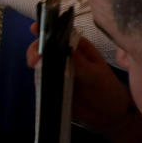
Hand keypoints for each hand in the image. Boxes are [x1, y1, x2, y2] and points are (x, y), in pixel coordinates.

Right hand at [26, 30, 141, 142]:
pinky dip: (36, 78)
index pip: (60, 33)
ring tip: (33, 65)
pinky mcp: (52, 85)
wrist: (108, 115)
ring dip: (33, 61)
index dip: (47, 28)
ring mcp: (57, 71)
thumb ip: (83, 65)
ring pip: (40, 61)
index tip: (35, 28)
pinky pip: (41, 80)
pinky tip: (37, 80)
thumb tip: (69, 50)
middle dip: (36, 48)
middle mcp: (64, 56)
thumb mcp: (98, 76)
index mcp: (77, 47)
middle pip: (45, 45)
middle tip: (35, 57)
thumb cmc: (108, 89)